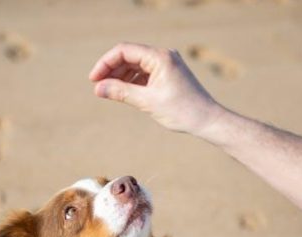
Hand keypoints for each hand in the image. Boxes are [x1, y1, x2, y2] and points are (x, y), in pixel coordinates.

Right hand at [89, 42, 223, 135]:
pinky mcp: (168, 74)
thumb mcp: (147, 102)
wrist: (207, 120)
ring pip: (136, 65)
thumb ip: (121, 92)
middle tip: (98, 87)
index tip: (94, 79)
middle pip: (129, 56)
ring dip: (120, 77)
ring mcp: (166, 64)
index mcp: (160, 57)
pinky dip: (132, 82)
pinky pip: (144, 73)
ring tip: (108, 92)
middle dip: (111, 70)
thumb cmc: (182, 111)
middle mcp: (163, 56)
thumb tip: (98, 88)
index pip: (124, 51)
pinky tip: (124, 93)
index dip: (106, 63)